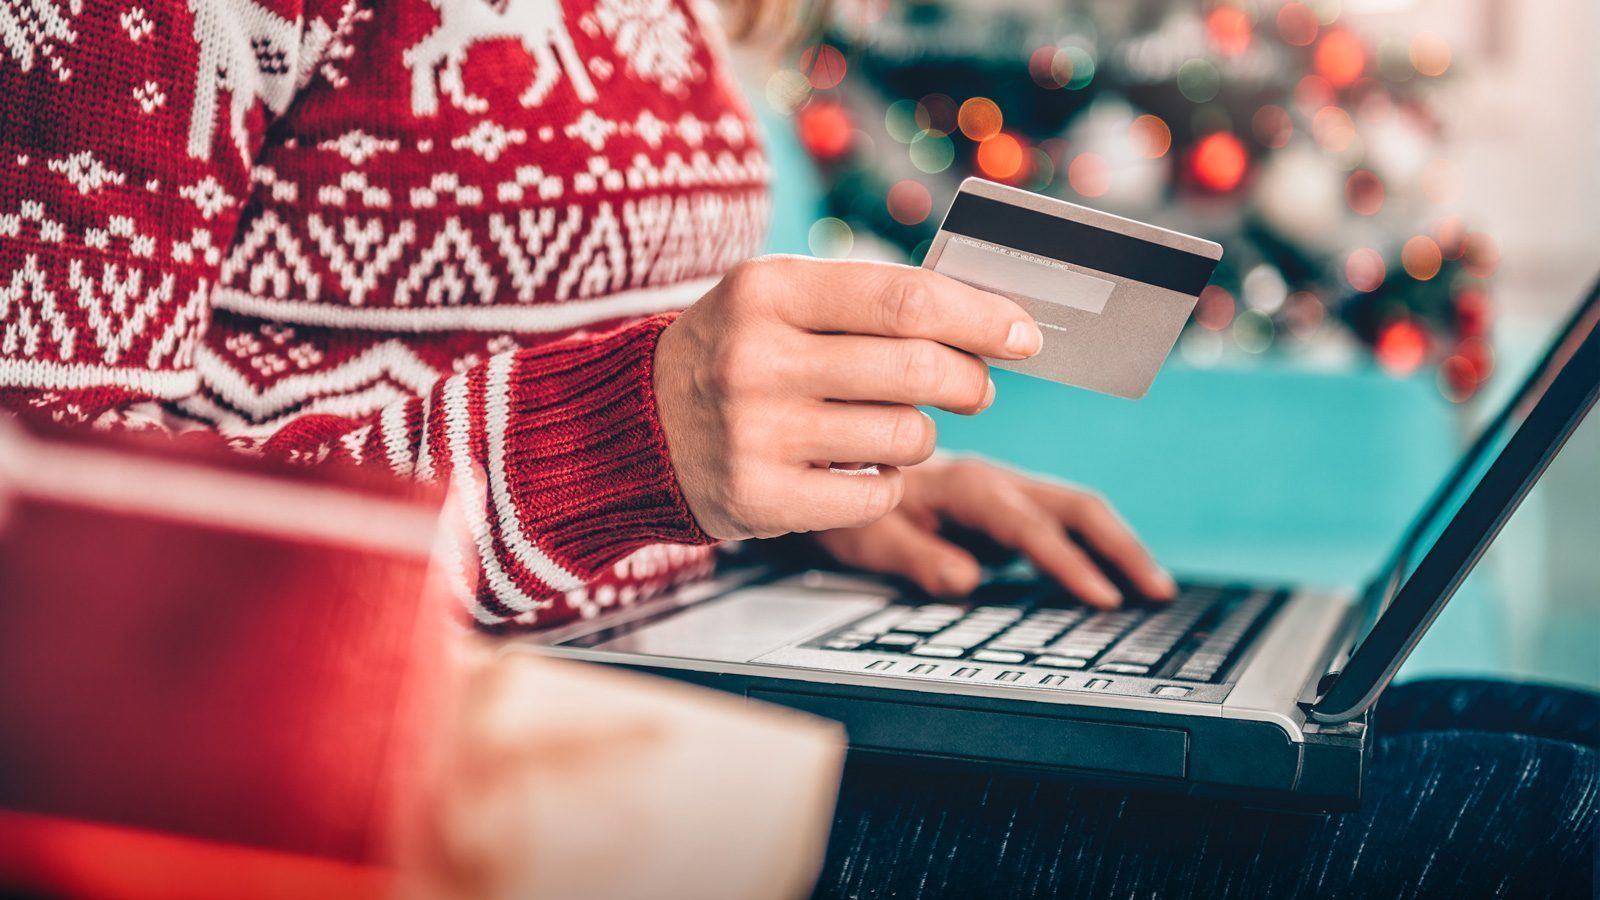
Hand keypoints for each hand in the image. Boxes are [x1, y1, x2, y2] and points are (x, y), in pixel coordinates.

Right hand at [654, 256, 1041, 539]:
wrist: (631, 426)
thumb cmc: (733, 352)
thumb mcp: (778, 300)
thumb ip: (867, 300)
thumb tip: (986, 320)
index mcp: (767, 290)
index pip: (906, 299)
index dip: (981, 318)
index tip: (1023, 334)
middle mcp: (756, 359)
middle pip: (919, 371)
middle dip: (971, 382)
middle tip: (975, 388)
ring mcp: (755, 433)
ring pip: (906, 438)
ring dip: (920, 436)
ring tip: (890, 427)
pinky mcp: (760, 499)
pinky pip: (877, 496)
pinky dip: (886, 484)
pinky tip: (857, 468)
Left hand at [811, 457, 1175, 607]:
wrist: (840, 472)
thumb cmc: (852, 506)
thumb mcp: (867, 538)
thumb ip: (915, 557)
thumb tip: (965, 581)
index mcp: (966, 485)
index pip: (1029, 526)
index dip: (1067, 562)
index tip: (1102, 598)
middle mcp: (996, 482)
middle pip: (1075, 507)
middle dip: (1121, 548)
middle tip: (1156, 593)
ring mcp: (1008, 494)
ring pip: (1078, 512)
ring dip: (1120, 547)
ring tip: (1156, 591)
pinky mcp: (1010, 510)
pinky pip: (1064, 525)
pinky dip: (1097, 550)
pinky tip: (1116, 581)